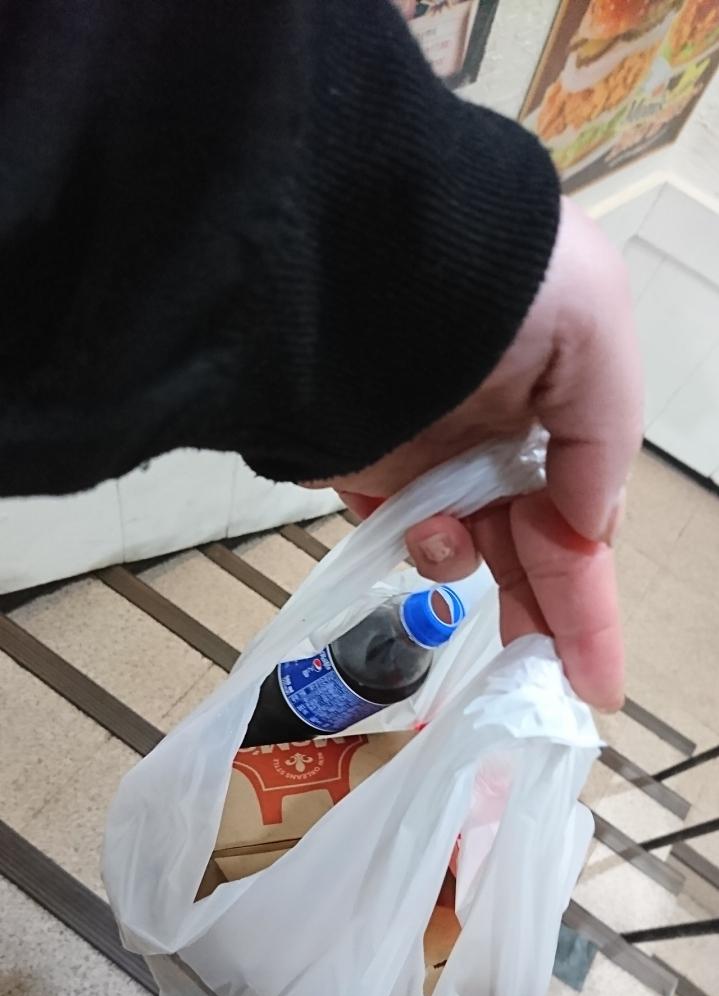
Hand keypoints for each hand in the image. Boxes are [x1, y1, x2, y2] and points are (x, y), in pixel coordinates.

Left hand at [327, 198, 642, 710]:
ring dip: (462, 561)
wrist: (342, 240)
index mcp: (557, 395)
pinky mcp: (359, 457)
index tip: (594, 681)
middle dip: (538, 611)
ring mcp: (425, 446)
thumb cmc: (487, 268)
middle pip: (522, 546)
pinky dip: (409, 538)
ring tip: (446, 532)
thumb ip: (604, 434)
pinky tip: (415, 521)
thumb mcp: (592, 327)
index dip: (589, 599)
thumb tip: (591, 523)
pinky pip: (392, 524)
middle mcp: (495, 427)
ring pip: (457, 546)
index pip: (580, 518)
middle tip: (545, 683)